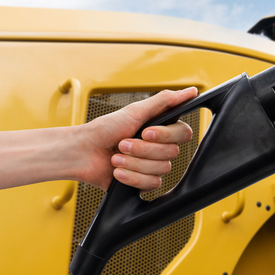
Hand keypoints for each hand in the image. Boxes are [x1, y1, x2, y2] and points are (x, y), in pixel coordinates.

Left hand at [77, 87, 196, 189]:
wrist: (82, 153)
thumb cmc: (105, 129)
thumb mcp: (135, 110)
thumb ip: (165, 101)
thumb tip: (191, 91)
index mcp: (161, 129)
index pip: (183, 134)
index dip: (165, 135)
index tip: (146, 132)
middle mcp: (159, 147)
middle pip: (172, 153)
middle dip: (143, 149)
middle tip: (122, 143)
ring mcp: (152, 166)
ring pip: (161, 169)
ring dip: (134, 163)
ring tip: (116, 157)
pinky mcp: (144, 182)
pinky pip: (152, 184)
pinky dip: (132, 177)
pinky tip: (118, 171)